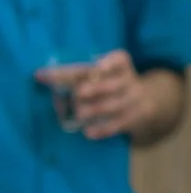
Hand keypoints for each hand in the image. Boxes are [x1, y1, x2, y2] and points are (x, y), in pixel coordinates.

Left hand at [37, 50, 155, 140]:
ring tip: (79, 114)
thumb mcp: (104, 75)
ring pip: (115, 106)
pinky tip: (88, 132)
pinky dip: (102, 129)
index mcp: (123, 65)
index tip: (98, 67)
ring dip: (95, 109)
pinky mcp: (134, 119)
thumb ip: (78, 75)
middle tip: (79, 93)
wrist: (148, 101)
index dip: (109, 63)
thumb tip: (41, 76)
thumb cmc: (113, 84)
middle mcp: (131, 81)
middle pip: (114, 85)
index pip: (119, 60)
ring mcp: (135, 101)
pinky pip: (118, 125)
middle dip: (97, 89)